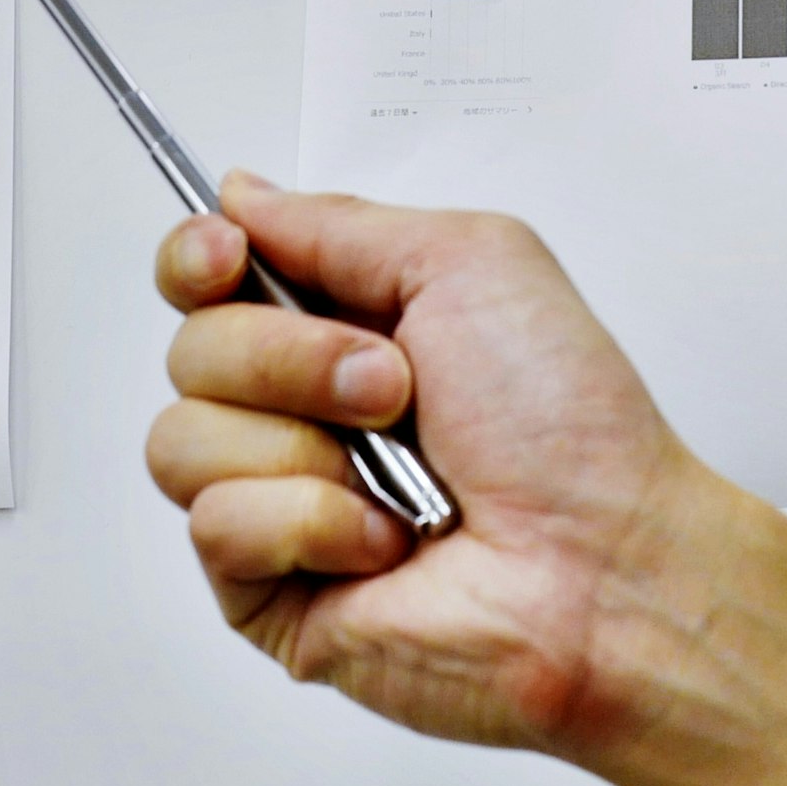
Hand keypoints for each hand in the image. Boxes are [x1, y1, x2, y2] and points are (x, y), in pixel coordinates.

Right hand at [148, 174, 786, 785]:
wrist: (605, 567)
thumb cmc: (571, 431)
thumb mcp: (471, 264)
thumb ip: (338, 224)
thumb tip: (241, 196)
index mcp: (344, 328)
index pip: (204, 278)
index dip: (195, 260)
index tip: (227, 257)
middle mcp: (302, 412)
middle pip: (190, 351)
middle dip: (289, 357)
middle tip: (392, 386)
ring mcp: (281, 503)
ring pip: (181, 441)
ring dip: (301, 444)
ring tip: (395, 475)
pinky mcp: (270, 590)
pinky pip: (215, 527)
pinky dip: (308, 523)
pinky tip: (381, 544)